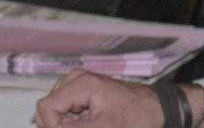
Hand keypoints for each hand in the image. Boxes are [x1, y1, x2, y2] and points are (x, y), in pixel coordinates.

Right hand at [33, 68, 164, 127]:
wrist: (156, 110)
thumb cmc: (136, 117)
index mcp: (82, 84)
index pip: (46, 107)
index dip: (51, 126)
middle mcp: (78, 80)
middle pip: (50, 108)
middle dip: (60, 124)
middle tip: (85, 127)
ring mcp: (82, 85)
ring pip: (57, 110)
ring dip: (67, 123)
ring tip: (90, 125)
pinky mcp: (86, 92)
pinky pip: (67, 109)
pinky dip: (73, 121)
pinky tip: (91, 123)